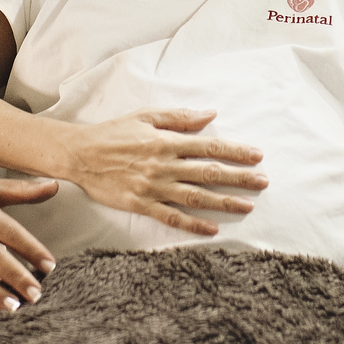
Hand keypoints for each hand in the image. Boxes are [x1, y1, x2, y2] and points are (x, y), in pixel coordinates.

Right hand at [61, 109, 267, 235]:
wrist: (80, 154)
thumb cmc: (114, 132)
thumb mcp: (146, 116)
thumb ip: (179, 117)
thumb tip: (210, 114)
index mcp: (167, 141)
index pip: (209, 146)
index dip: (236, 151)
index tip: (258, 156)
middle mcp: (164, 165)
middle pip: (209, 172)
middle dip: (239, 178)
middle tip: (263, 182)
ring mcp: (153, 187)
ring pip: (196, 197)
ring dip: (223, 202)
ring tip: (246, 206)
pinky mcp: (141, 204)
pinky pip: (171, 216)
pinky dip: (193, 224)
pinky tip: (212, 229)